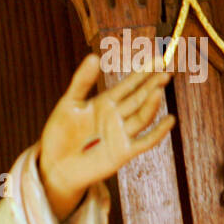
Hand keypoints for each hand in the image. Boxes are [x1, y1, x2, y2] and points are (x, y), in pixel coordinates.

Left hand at [38, 52, 174, 220]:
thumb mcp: (69, 104)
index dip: (143, 72)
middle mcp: (116, 117)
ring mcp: (121, 134)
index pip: (129, 85)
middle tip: (166, 70)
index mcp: (105, 103)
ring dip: (151, 104)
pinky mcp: (122, 152)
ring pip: (142, 117)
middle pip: (139, 98)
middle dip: (152, 84)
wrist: (54, 166)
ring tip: (159, 89)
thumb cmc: (59, 135)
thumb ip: (82, 82)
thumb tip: (94, 57)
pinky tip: (169, 120)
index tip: (157, 58)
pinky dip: (157, 132)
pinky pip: (144, 142)